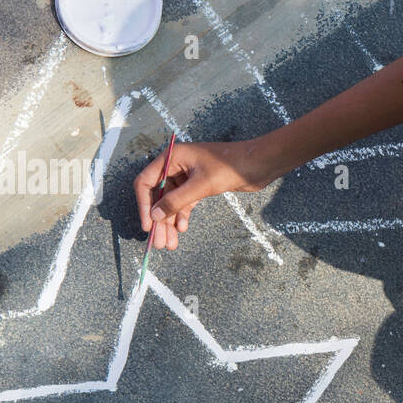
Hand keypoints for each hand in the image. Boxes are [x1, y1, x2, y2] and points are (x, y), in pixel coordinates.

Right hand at [133, 139, 270, 249]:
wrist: (259, 163)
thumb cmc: (230, 167)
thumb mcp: (201, 186)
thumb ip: (177, 201)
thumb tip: (155, 216)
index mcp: (172, 157)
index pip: (146, 182)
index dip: (144, 205)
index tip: (148, 226)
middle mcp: (176, 165)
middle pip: (158, 196)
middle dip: (159, 220)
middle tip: (159, 243)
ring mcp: (187, 176)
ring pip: (172, 202)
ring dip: (170, 222)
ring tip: (170, 244)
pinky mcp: (199, 185)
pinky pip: (185, 202)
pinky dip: (182, 216)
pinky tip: (182, 229)